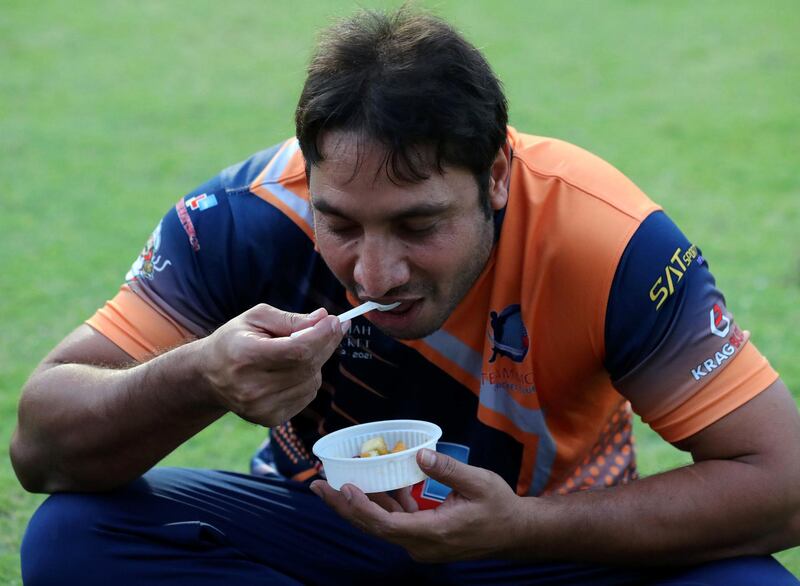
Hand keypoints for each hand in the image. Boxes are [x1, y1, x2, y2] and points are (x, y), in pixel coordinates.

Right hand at [195, 304, 345, 425]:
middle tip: (334, 327)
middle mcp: (252, 387)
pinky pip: (307, 395)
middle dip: (326, 344)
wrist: (210, 375)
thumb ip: (291, 319)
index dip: (322, 335)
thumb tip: (325, 319)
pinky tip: (291, 369)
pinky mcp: (270, 419)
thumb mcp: (256, 318)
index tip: (335, 321)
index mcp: (245, 356)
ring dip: (316, 362)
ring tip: (298, 350)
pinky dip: (308, 379)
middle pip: (308, 366)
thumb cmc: (235, 340)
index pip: (297, 351)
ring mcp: (261, 408)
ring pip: (312, 382)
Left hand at [311, 448, 525, 562]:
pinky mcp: (423, 539)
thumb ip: (446, 469)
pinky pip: (394, 523)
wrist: (516, 533)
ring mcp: (422, 545)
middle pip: (373, 527)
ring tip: (331, 484)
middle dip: (343, 506)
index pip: (386, 525)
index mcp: (434, 533)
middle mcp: (422, 545)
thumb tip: (418, 454)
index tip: (342, 488)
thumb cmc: (500, 507)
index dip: (361, 507)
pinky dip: (380, 505)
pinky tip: (373, 484)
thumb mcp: (478, 482)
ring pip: (380, 526)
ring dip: (357, 505)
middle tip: (316, 485)